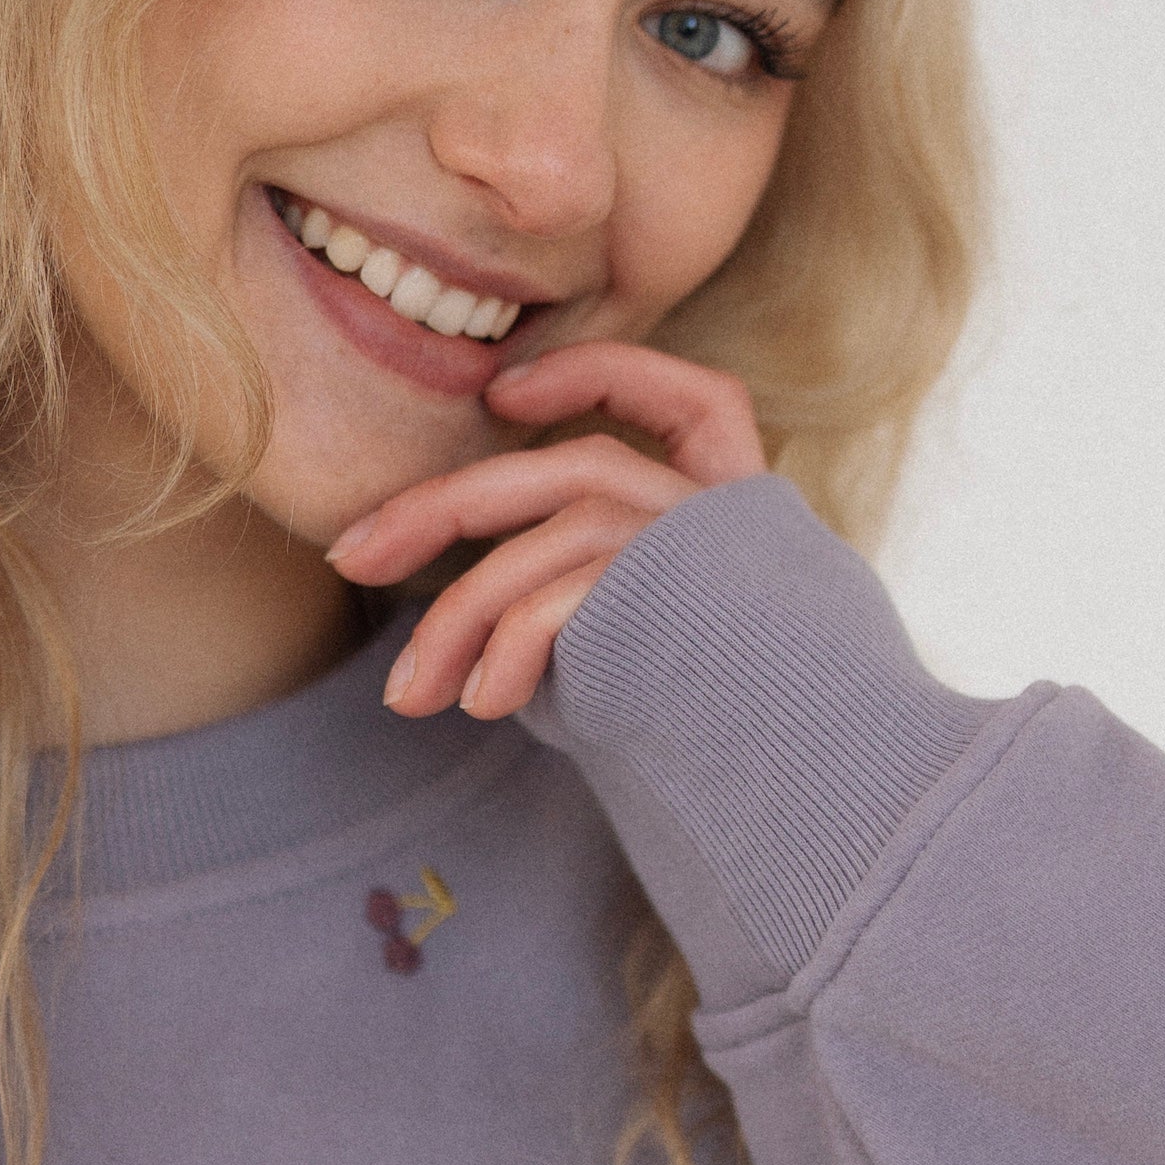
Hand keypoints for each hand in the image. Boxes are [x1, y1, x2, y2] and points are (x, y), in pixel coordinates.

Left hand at [328, 341, 765, 720]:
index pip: (701, 402)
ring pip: (553, 534)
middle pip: (573, 466)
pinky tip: (482, 702)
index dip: (598, 374)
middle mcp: (728, 516)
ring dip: (461, 616)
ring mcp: (705, 546)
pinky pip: (561, 595)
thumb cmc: (722, 744)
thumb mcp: (656, 660)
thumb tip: (468, 631)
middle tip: (351, 557)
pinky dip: (506, 646)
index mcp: (742, 517)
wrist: (814, 791)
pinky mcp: (673, 593)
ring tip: (411, 695)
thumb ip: (593, 609)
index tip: (504, 394)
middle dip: (444, 507)